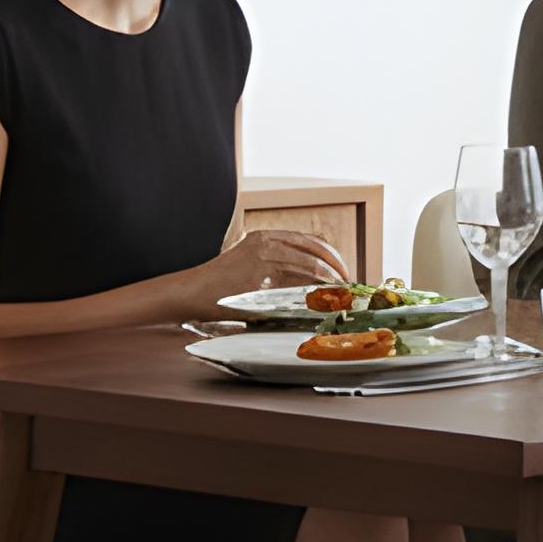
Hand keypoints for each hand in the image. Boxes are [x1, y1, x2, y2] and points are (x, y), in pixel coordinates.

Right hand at [210, 226, 344, 300]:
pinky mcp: (261, 282)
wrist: (195, 290)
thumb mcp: (250, 260)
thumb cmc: (222, 282)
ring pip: (310, 270)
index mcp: (265, 236)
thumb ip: (276, 263)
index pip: (310, 241)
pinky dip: (314, 297)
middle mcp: (267, 244)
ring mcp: (264, 262)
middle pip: (315, 253)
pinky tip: (323, 305)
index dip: (331, 256)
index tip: (342, 271)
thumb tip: (309, 279)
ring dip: (330, 285)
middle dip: (337, 271)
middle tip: (347, 287)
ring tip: (340, 298)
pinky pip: (296, 289)